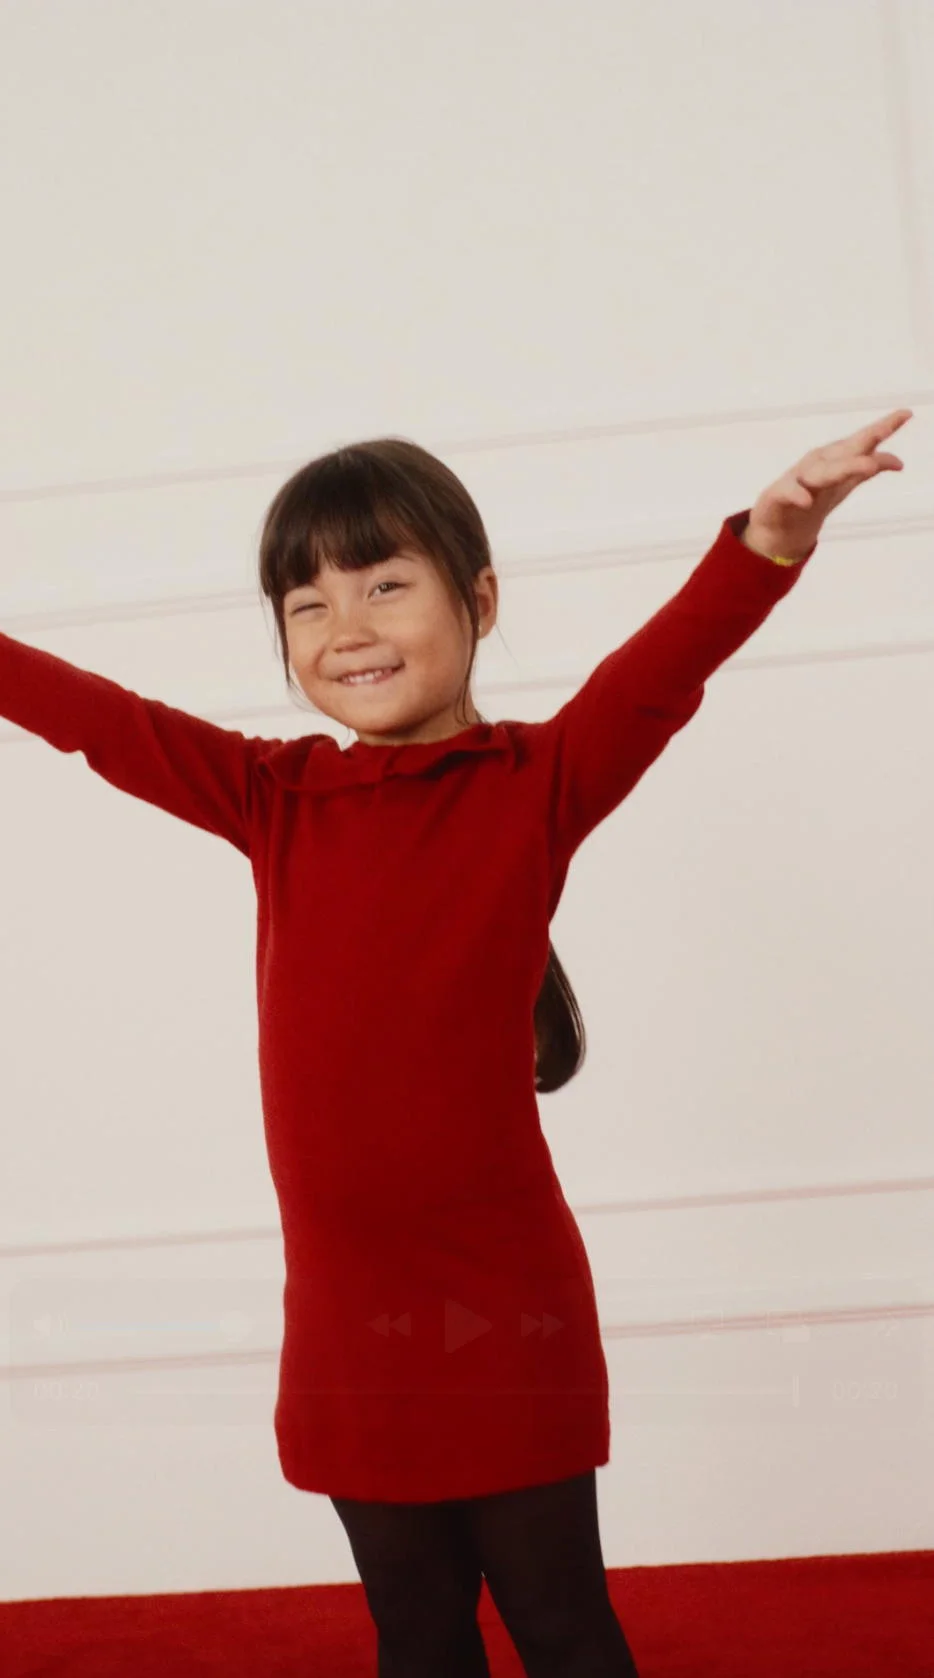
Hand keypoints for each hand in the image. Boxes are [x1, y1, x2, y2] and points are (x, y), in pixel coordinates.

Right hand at [744, 407, 912, 561]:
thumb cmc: (815, 495)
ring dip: (845, 468)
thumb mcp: (845, 482)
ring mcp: (798, 479)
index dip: (884, 427)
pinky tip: (806, 500)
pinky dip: (797, 495)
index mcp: (835, 458)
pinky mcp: (779, 495)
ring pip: (822, 473)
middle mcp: (818, 463)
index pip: (863, 441)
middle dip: (866, 442)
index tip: (906, 414)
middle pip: (846, 453)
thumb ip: (869, 468)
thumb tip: (900, 463)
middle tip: (885, 432)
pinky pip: (789, 493)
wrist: (779, 525)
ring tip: (868, 467)